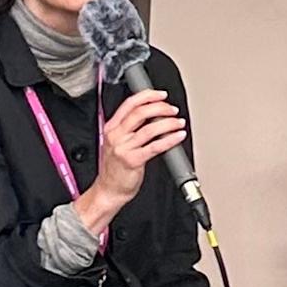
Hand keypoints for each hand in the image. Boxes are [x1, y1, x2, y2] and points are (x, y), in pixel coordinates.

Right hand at [74, 88, 186, 231]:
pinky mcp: (133, 160)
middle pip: (140, 112)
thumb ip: (130, 128)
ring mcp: (123, 148)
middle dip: (160, 108)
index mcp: (111, 128)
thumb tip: (153, 115)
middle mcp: (116, 135)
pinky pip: (155, 146)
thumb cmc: (115, 168)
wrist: (108, 191)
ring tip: (178, 122)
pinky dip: (170, 139)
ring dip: (168, 123)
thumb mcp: (117, 142)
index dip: (147, 96)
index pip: (129, 104)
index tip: (161, 95)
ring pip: (150, 128)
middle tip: (172, 110)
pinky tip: (178, 136)